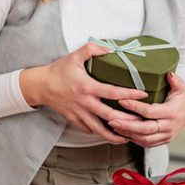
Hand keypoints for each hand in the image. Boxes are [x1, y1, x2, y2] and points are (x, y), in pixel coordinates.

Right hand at [19, 41, 146, 143]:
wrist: (40, 86)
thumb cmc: (58, 71)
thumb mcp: (75, 56)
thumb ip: (92, 49)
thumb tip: (109, 48)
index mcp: (87, 87)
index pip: (113, 93)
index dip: (129, 94)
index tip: (143, 95)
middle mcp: (85, 103)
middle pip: (110, 116)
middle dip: (127, 121)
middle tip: (142, 122)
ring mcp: (79, 114)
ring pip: (99, 129)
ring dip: (114, 134)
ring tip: (128, 137)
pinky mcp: (74, 120)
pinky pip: (89, 130)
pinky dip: (100, 133)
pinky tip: (109, 133)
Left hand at [107, 72, 184, 147]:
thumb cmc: (182, 98)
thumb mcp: (181, 87)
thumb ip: (176, 81)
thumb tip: (170, 74)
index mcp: (171, 112)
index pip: (150, 112)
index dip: (135, 107)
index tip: (121, 101)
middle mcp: (169, 126)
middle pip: (145, 129)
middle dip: (126, 126)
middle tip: (111, 119)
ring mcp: (166, 136)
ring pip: (144, 139)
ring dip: (128, 134)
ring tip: (114, 126)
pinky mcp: (163, 141)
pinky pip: (146, 144)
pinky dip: (133, 139)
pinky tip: (123, 132)